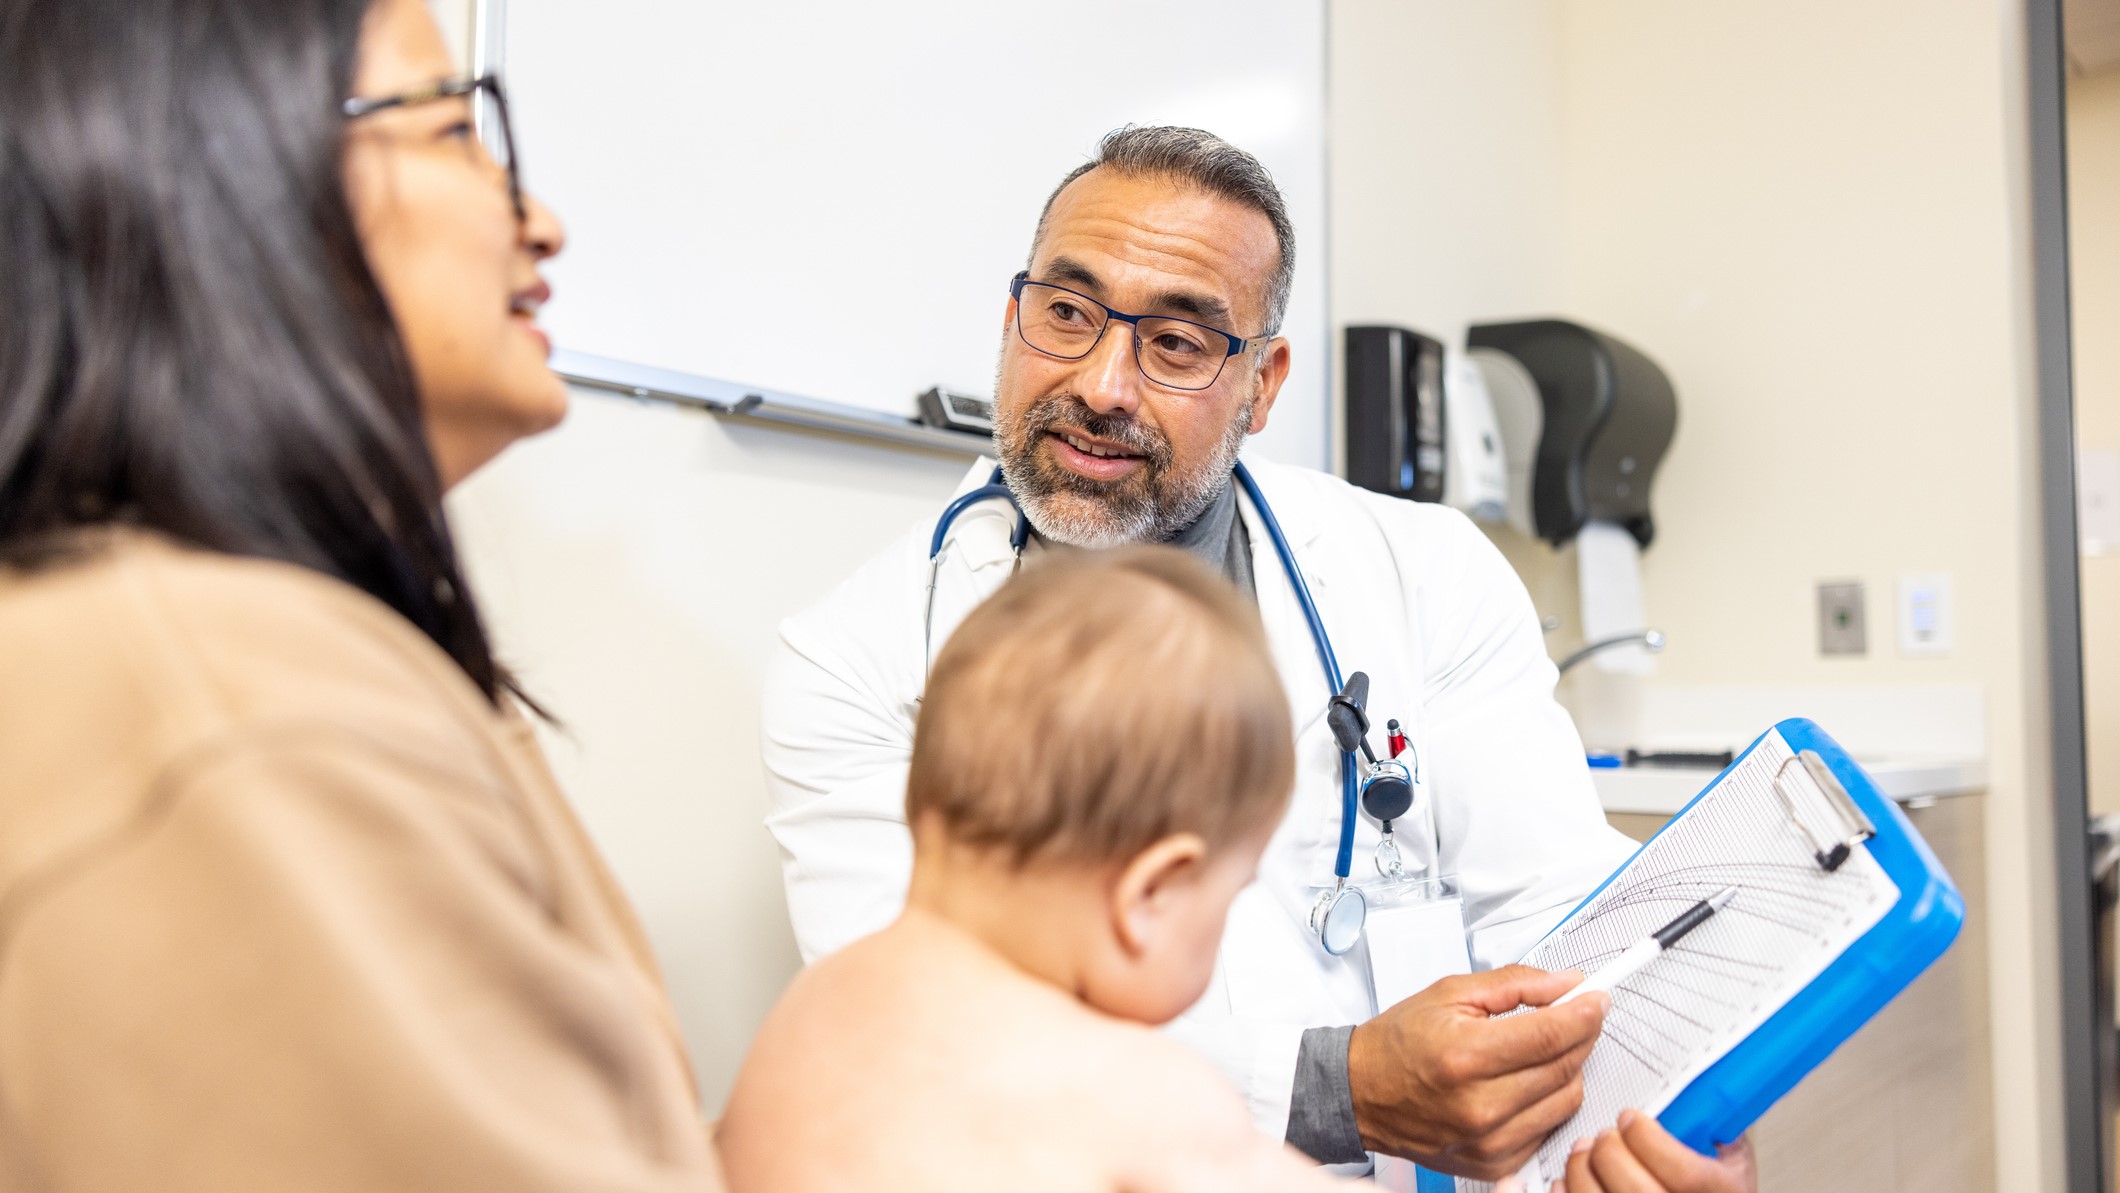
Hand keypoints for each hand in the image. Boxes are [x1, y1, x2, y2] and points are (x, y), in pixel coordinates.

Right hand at [1348, 965, 1605, 1180]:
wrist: (1360, 1094)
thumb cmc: (1398, 1044)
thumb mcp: (1449, 994)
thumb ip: (1514, 984)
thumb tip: (1566, 983)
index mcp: (1465, 1056)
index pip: (1550, 1034)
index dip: (1584, 1013)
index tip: (1597, 999)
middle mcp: (1479, 1105)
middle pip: (1565, 1067)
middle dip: (1581, 1035)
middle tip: (1578, 1016)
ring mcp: (1489, 1141)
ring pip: (1566, 1100)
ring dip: (1567, 1069)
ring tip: (1543, 1050)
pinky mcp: (1495, 1164)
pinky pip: (1548, 1128)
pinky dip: (1548, 1101)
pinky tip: (1526, 1083)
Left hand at [1563, 1110, 1755, 1192]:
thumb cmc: (1715, 1192)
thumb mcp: (1733, 1160)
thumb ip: (1717, 1124)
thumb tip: (1694, 1080)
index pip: (1686, 1174)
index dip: (1648, 1139)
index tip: (1630, 1118)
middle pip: (1637, 1191)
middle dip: (1610, 1152)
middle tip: (1604, 1135)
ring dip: (1581, 1170)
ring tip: (1583, 1152)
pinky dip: (1566, 1192)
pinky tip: (1572, 1180)